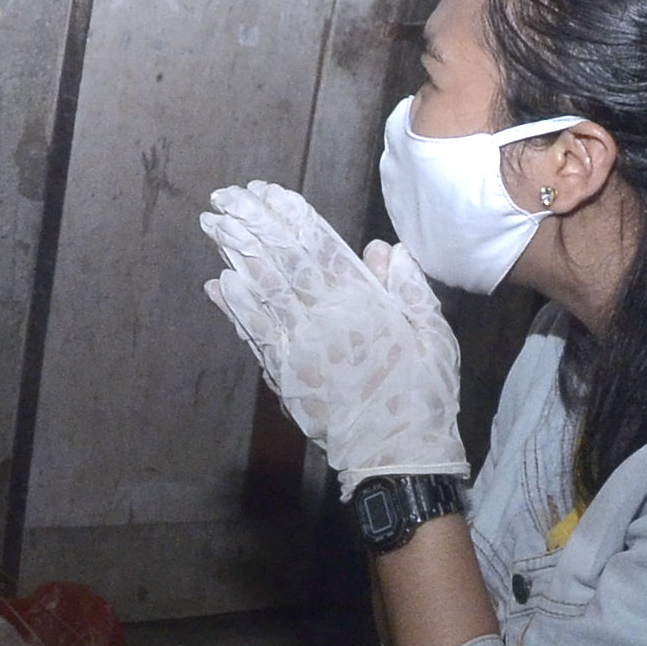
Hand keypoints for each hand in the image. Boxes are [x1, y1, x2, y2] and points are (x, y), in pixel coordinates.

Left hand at [198, 182, 463, 493]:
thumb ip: (408, 286)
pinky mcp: (285, 375)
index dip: (288, 214)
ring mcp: (298, 346)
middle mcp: (323, 316)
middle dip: (250, 223)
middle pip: (279, 258)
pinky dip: (235, 307)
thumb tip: (383, 248)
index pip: (316, 244)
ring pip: (260, 289)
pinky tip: (219, 283)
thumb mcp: (432, 332)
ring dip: (234, 254)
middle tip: (225, 196)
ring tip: (214, 224)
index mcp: (362, 300)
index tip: (266, 190)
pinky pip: (254, 333)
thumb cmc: (424, 392)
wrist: (397, 455)